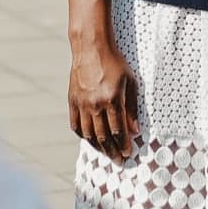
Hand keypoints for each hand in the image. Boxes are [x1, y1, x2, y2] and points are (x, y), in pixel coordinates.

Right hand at [68, 39, 138, 159]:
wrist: (91, 47)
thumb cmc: (115, 62)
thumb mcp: (130, 82)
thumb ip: (132, 108)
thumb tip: (135, 131)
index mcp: (111, 99)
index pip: (118, 130)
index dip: (123, 145)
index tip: (128, 153)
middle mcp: (95, 104)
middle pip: (103, 136)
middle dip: (112, 151)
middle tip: (119, 160)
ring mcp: (82, 103)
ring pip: (88, 134)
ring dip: (98, 147)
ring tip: (106, 153)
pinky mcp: (72, 100)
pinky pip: (75, 125)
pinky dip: (83, 136)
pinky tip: (90, 140)